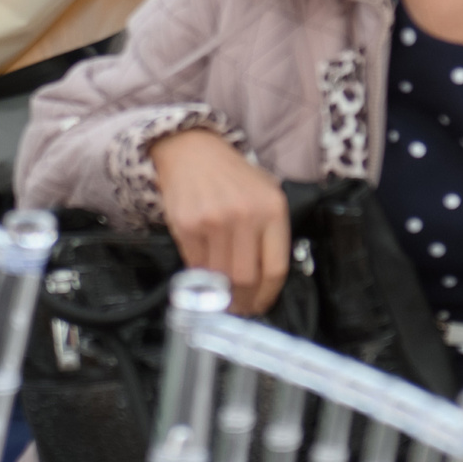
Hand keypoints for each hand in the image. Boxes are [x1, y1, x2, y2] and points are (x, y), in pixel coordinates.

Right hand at [151, 130, 288, 315]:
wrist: (193, 152)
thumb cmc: (234, 177)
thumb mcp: (267, 193)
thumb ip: (272, 232)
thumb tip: (268, 281)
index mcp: (272, 209)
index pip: (275, 268)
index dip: (268, 296)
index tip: (262, 306)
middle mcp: (245, 216)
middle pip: (246, 278)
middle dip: (244, 302)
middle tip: (241, 309)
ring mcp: (214, 221)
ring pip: (219, 277)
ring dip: (221, 295)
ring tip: (223, 299)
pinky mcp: (187, 226)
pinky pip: (196, 266)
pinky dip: (200, 277)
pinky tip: (205, 278)